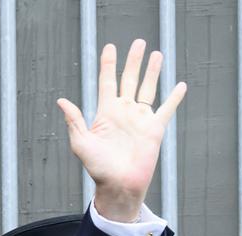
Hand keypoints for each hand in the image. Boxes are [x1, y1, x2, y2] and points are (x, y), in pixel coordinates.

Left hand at [56, 39, 186, 220]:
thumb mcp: (81, 144)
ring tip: (156, 54)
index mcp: (105, 113)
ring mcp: (140, 119)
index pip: (107, 82)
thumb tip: (61, 101)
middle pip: (129, 79)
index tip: (109, 47)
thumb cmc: (98, 168)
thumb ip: (75, 121)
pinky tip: (180, 85)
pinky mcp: (155, 129)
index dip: (108, 65)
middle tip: (138, 42)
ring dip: (152, 72)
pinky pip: (166, 109)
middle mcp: (123, 112)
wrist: (119, 186)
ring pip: (147, 88)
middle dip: (133, 61)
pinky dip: (174, 98)